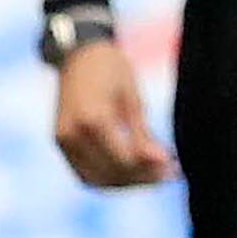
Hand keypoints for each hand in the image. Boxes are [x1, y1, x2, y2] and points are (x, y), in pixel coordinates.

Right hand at [49, 39, 170, 188]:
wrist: (78, 54)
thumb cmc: (112, 70)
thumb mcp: (133, 100)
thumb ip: (143, 135)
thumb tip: (162, 163)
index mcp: (93, 119)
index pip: (124, 160)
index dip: (151, 170)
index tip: (175, 169)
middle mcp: (72, 133)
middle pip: (110, 174)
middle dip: (142, 179)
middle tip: (170, 174)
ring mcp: (62, 140)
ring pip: (96, 180)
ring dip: (127, 183)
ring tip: (155, 175)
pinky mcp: (61, 142)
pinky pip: (85, 173)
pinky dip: (109, 178)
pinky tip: (134, 172)